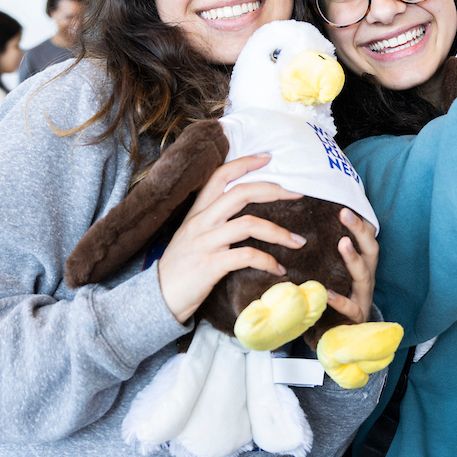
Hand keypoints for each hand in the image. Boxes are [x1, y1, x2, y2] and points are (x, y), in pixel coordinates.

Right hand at [157, 154, 304, 323]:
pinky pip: (247, 256)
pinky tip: (279, 269)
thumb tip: (246, 213)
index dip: (245, 163)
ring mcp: (205, 243)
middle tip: (298, 192)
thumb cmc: (180, 268)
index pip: (220, 176)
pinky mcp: (210, 265)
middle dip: (273, 190)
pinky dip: (268, 261)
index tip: (268, 158)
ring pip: (248, 224)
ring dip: (279, 232)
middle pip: (240, 193)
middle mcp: (201, 222)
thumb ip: (213, 221)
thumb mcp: (193, 236)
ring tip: (298, 241)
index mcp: (197, 211)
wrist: (158, 298)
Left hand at [325, 208, 379, 324]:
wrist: (345, 333)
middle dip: (359, 230)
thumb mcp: (335, 270)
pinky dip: (339, 299)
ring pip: (363, 274)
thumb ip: (328, 250)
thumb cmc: (339, 294)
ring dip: (353, 257)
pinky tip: (328, 293)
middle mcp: (367, 276)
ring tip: (343, 242)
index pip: (367, 236)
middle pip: (370, 248)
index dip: (360, 219)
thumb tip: (307, 222)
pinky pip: (350, 307)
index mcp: (363, 263)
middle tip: (345, 212)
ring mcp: (363, 296)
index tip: (347, 200)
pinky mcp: (356, 316)